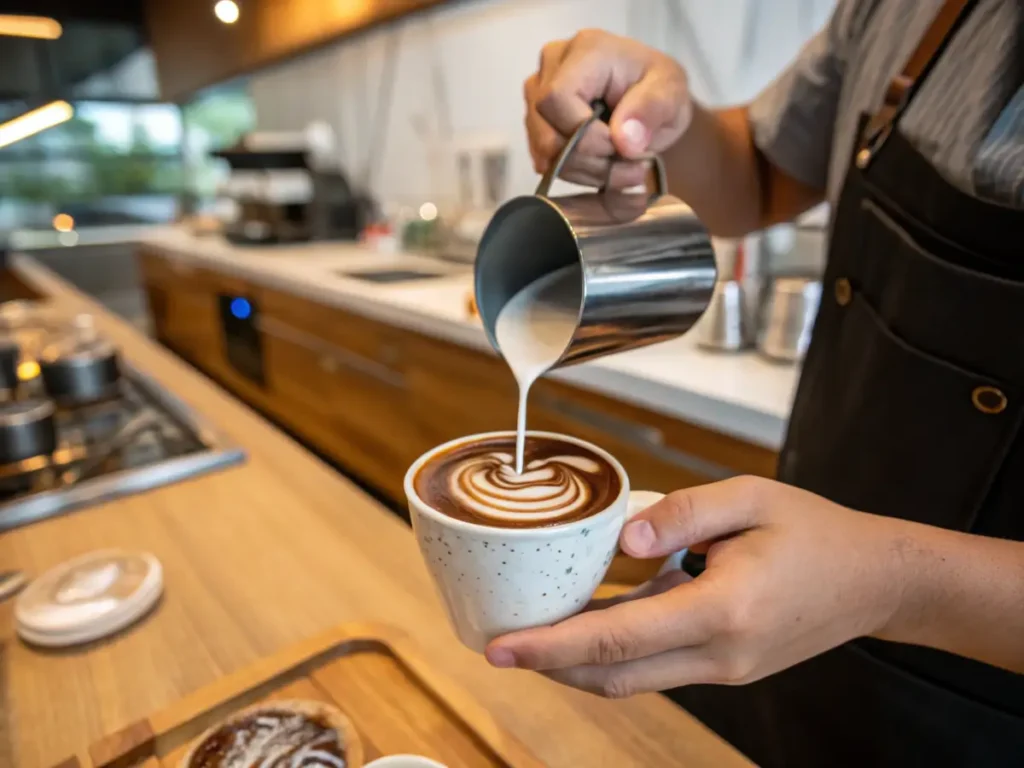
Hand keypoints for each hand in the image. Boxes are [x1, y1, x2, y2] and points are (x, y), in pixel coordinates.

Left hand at [485, 476, 913, 697]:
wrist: (874, 581)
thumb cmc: (815, 533)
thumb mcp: (750, 498)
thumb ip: (681, 514)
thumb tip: (620, 540)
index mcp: (722, 609)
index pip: (617, 639)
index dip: (550, 646)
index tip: (500, 648)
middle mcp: (719, 653)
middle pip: (612, 675)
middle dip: (549, 664)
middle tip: (497, 642)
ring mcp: (723, 669)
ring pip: (631, 679)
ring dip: (577, 663)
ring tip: (532, 633)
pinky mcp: (725, 668)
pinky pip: (656, 669)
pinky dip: (614, 654)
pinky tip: (589, 625)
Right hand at [524, 29, 691, 189]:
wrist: (651, 101)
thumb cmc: (660, 90)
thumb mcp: (672, 94)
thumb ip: (652, 110)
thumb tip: (623, 140)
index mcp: (585, 50)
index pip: (557, 99)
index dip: (585, 136)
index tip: (622, 148)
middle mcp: (552, 67)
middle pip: (548, 134)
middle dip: (591, 161)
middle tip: (630, 165)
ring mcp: (537, 95)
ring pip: (545, 153)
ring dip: (586, 172)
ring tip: (621, 167)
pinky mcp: (536, 122)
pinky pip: (544, 161)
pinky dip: (576, 174)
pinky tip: (602, 167)